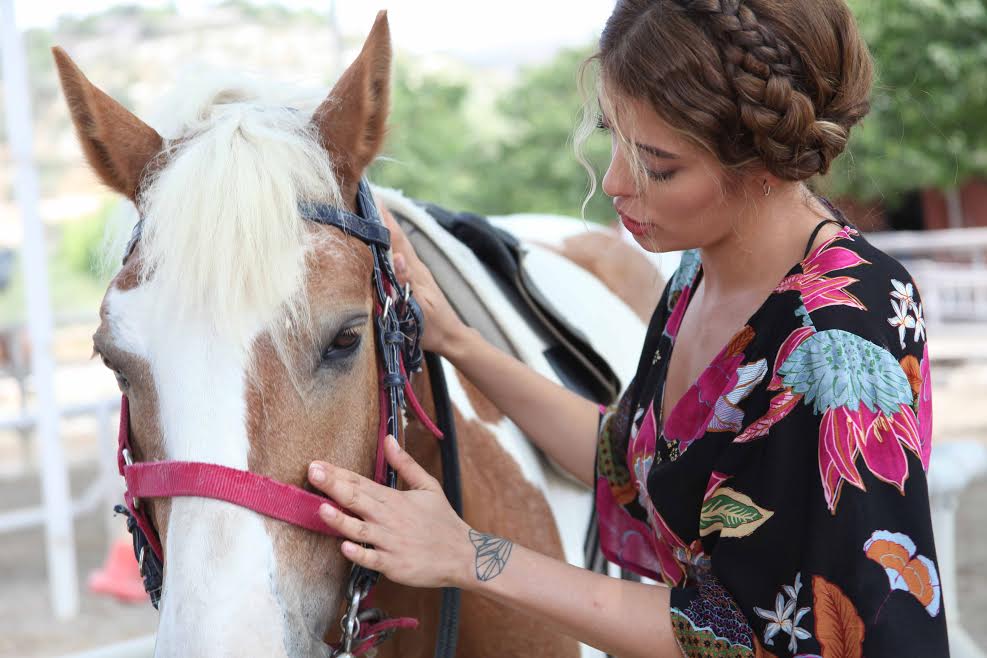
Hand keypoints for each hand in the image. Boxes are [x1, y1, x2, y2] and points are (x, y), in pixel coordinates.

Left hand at [308, 435, 472, 588]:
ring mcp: (390, 542)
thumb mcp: (428, 486)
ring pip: (360, 530)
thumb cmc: (443, 520)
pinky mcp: (393, 565)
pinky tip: (344, 547)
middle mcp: (389, 518)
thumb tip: (388, 440)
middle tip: (313, 473)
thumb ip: (406, 464)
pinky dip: (358, 553)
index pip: (361, 482)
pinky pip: (371, 559)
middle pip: (357, 499)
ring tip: (322, 509)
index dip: (338, 473)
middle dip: (332, 486)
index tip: (317, 464)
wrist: (463, 554)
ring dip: (340, 520)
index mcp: (395, 499)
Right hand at [376, 200, 466, 354]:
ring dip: (387, 225)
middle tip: (367, 195)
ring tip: (372, 208)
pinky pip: (400, 252)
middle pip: (397, 236)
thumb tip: (398, 257)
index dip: (384, 219)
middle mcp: (416, 266)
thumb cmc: (432, 327)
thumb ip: (407, 283)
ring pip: (399, 243)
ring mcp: (417, 271)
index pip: (396, 239)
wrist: (451, 337)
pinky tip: (385, 237)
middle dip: (383, 215)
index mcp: (414, 271)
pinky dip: (391, 240)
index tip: (371, 198)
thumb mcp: (418, 308)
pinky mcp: (416, 278)